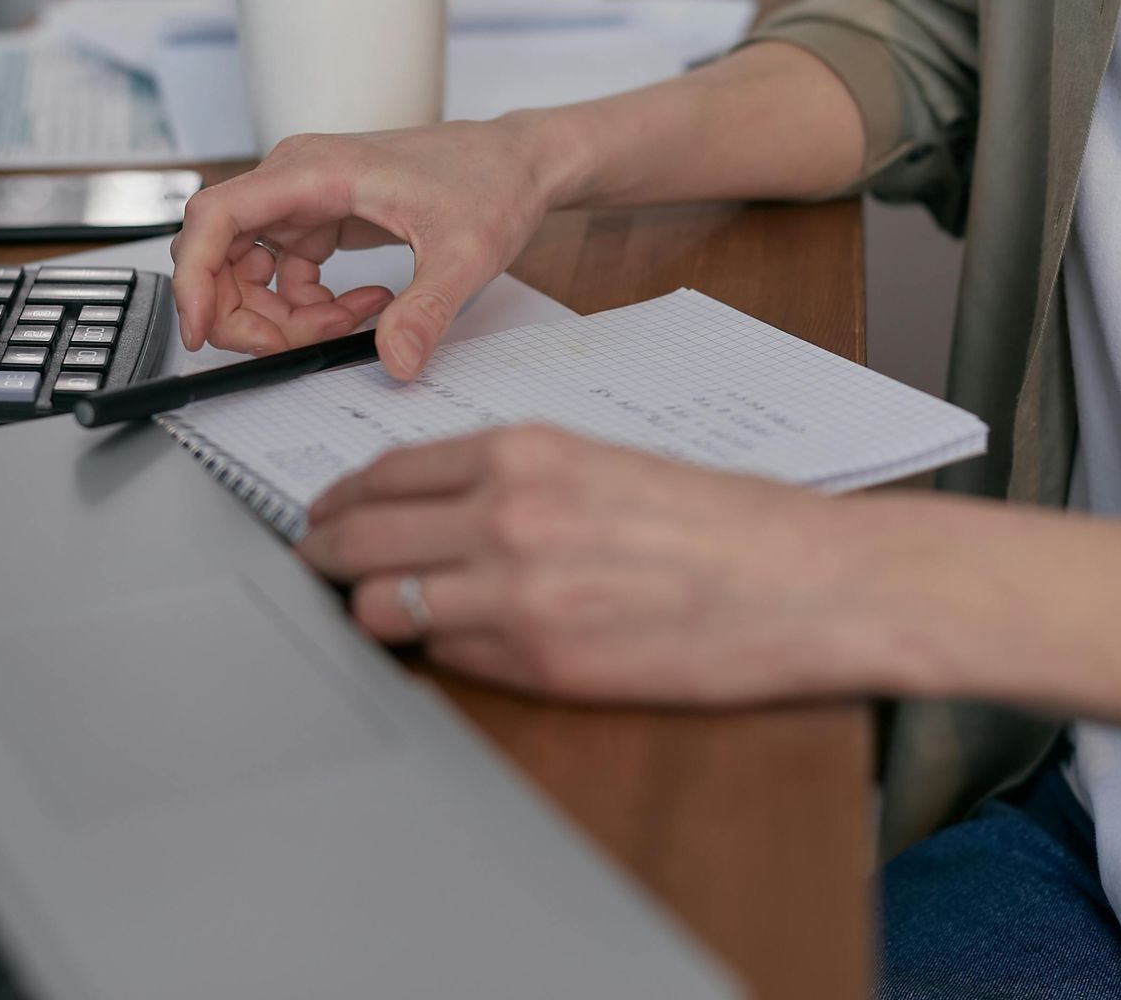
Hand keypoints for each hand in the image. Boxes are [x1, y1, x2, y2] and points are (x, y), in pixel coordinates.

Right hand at [169, 116, 560, 378]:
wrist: (519, 162)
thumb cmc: (491, 181)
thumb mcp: (466, 254)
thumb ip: (427, 310)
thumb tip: (396, 361)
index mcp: (313, 170)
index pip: (217, 216)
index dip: (194, 276)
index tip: (200, 331)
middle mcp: (296, 179)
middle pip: (222, 253)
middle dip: (245, 314)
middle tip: (291, 348)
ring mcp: (306, 200)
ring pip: (251, 270)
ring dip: (283, 315)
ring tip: (350, 324)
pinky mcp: (321, 220)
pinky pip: (286, 274)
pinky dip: (309, 306)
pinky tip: (364, 308)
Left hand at [298, 425, 889, 704]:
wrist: (805, 581)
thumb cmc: (722, 521)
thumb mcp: (602, 462)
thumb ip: (512, 480)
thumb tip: (435, 506)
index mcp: (523, 453)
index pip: (384, 475)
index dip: (338, 500)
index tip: (325, 514)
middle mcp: (506, 516)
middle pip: (359, 539)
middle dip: (325, 555)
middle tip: (315, 566)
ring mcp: (517, 597)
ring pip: (383, 607)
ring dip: (371, 611)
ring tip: (373, 612)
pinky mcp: (542, 666)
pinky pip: (449, 660)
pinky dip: (439, 652)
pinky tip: (452, 643)